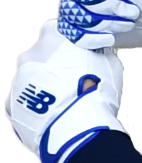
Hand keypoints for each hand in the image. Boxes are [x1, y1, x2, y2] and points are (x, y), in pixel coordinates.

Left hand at [5, 18, 130, 162]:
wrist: (77, 130)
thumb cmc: (95, 93)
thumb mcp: (111, 63)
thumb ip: (100, 51)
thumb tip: (100, 49)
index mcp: (52, 37)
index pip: (57, 31)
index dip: (69, 46)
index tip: (78, 57)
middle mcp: (28, 54)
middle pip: (40, 58)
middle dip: (53, 69)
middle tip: (72, 86)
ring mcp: (16, 80)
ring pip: (30, 82)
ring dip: (44, 90)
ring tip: (63, 106)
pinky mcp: (10, 106)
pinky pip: (23, 104)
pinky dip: (35, 109)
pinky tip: (52, 118)